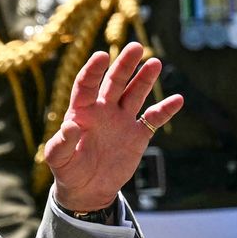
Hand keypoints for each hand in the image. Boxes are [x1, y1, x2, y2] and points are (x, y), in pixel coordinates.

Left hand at [43, 42, 184, 213]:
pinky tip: (177, 99)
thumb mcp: (59, 160)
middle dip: (124, 65)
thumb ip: (61, 143)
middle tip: (136, 47)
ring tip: (155, 62)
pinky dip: (165, 110)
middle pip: (114, 82)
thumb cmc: (68, 171)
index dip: (94, 70)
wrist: (87, 190)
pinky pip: (153, 119)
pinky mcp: (137, 135)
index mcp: (82, 112)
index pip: (86, 85)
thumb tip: (70, 126)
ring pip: (135, 94)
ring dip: (145, 79)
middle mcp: (103, 111)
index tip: (102, 56)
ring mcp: (121, 121)